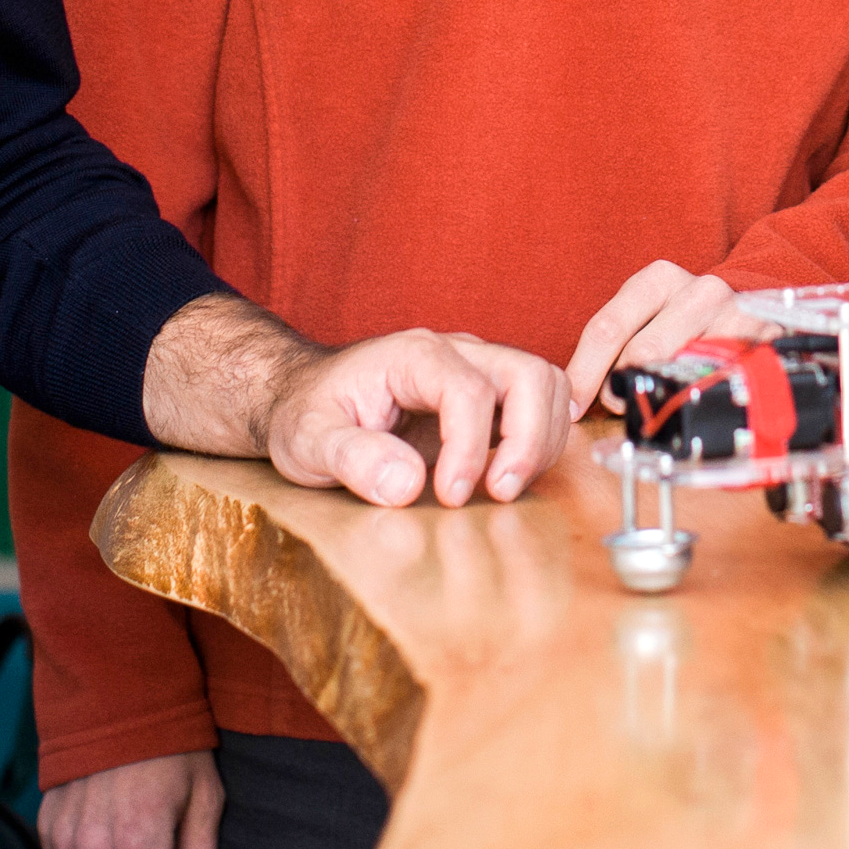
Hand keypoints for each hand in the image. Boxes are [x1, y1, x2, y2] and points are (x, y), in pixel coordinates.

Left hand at [264, 328, 571, 508]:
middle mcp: (452, 352)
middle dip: (529, 439)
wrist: (304, 399)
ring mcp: (474, 369)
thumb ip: (351, 457)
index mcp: (410, 356)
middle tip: (498, 492)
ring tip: (502, 487)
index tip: (450, 496)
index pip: (468, 391)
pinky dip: (542, 439)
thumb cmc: (306, 415)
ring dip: (541, 441)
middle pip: (527, 374)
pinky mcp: (487, 395)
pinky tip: (511, 473)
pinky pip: (540, 405)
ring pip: (544, 385)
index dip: (470, 449)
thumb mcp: (309, 440)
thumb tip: (408, 483)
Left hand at [566, 261, 767, 416]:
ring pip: (681, 368)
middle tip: (621, 408)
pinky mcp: (765, 341)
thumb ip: (620, 347)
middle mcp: (697, 289)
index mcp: (659, 279)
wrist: (759, 319)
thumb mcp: (653, 322)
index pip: (608, 328)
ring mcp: (734, 313)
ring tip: (660, 405)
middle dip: (622, 388)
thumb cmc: (694, 327)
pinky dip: (704, 397)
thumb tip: (580, 394)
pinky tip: (699, 401)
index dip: (585, 371)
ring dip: (662, 396)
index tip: (572, 405)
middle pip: (641, 351)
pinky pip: (723, 381)